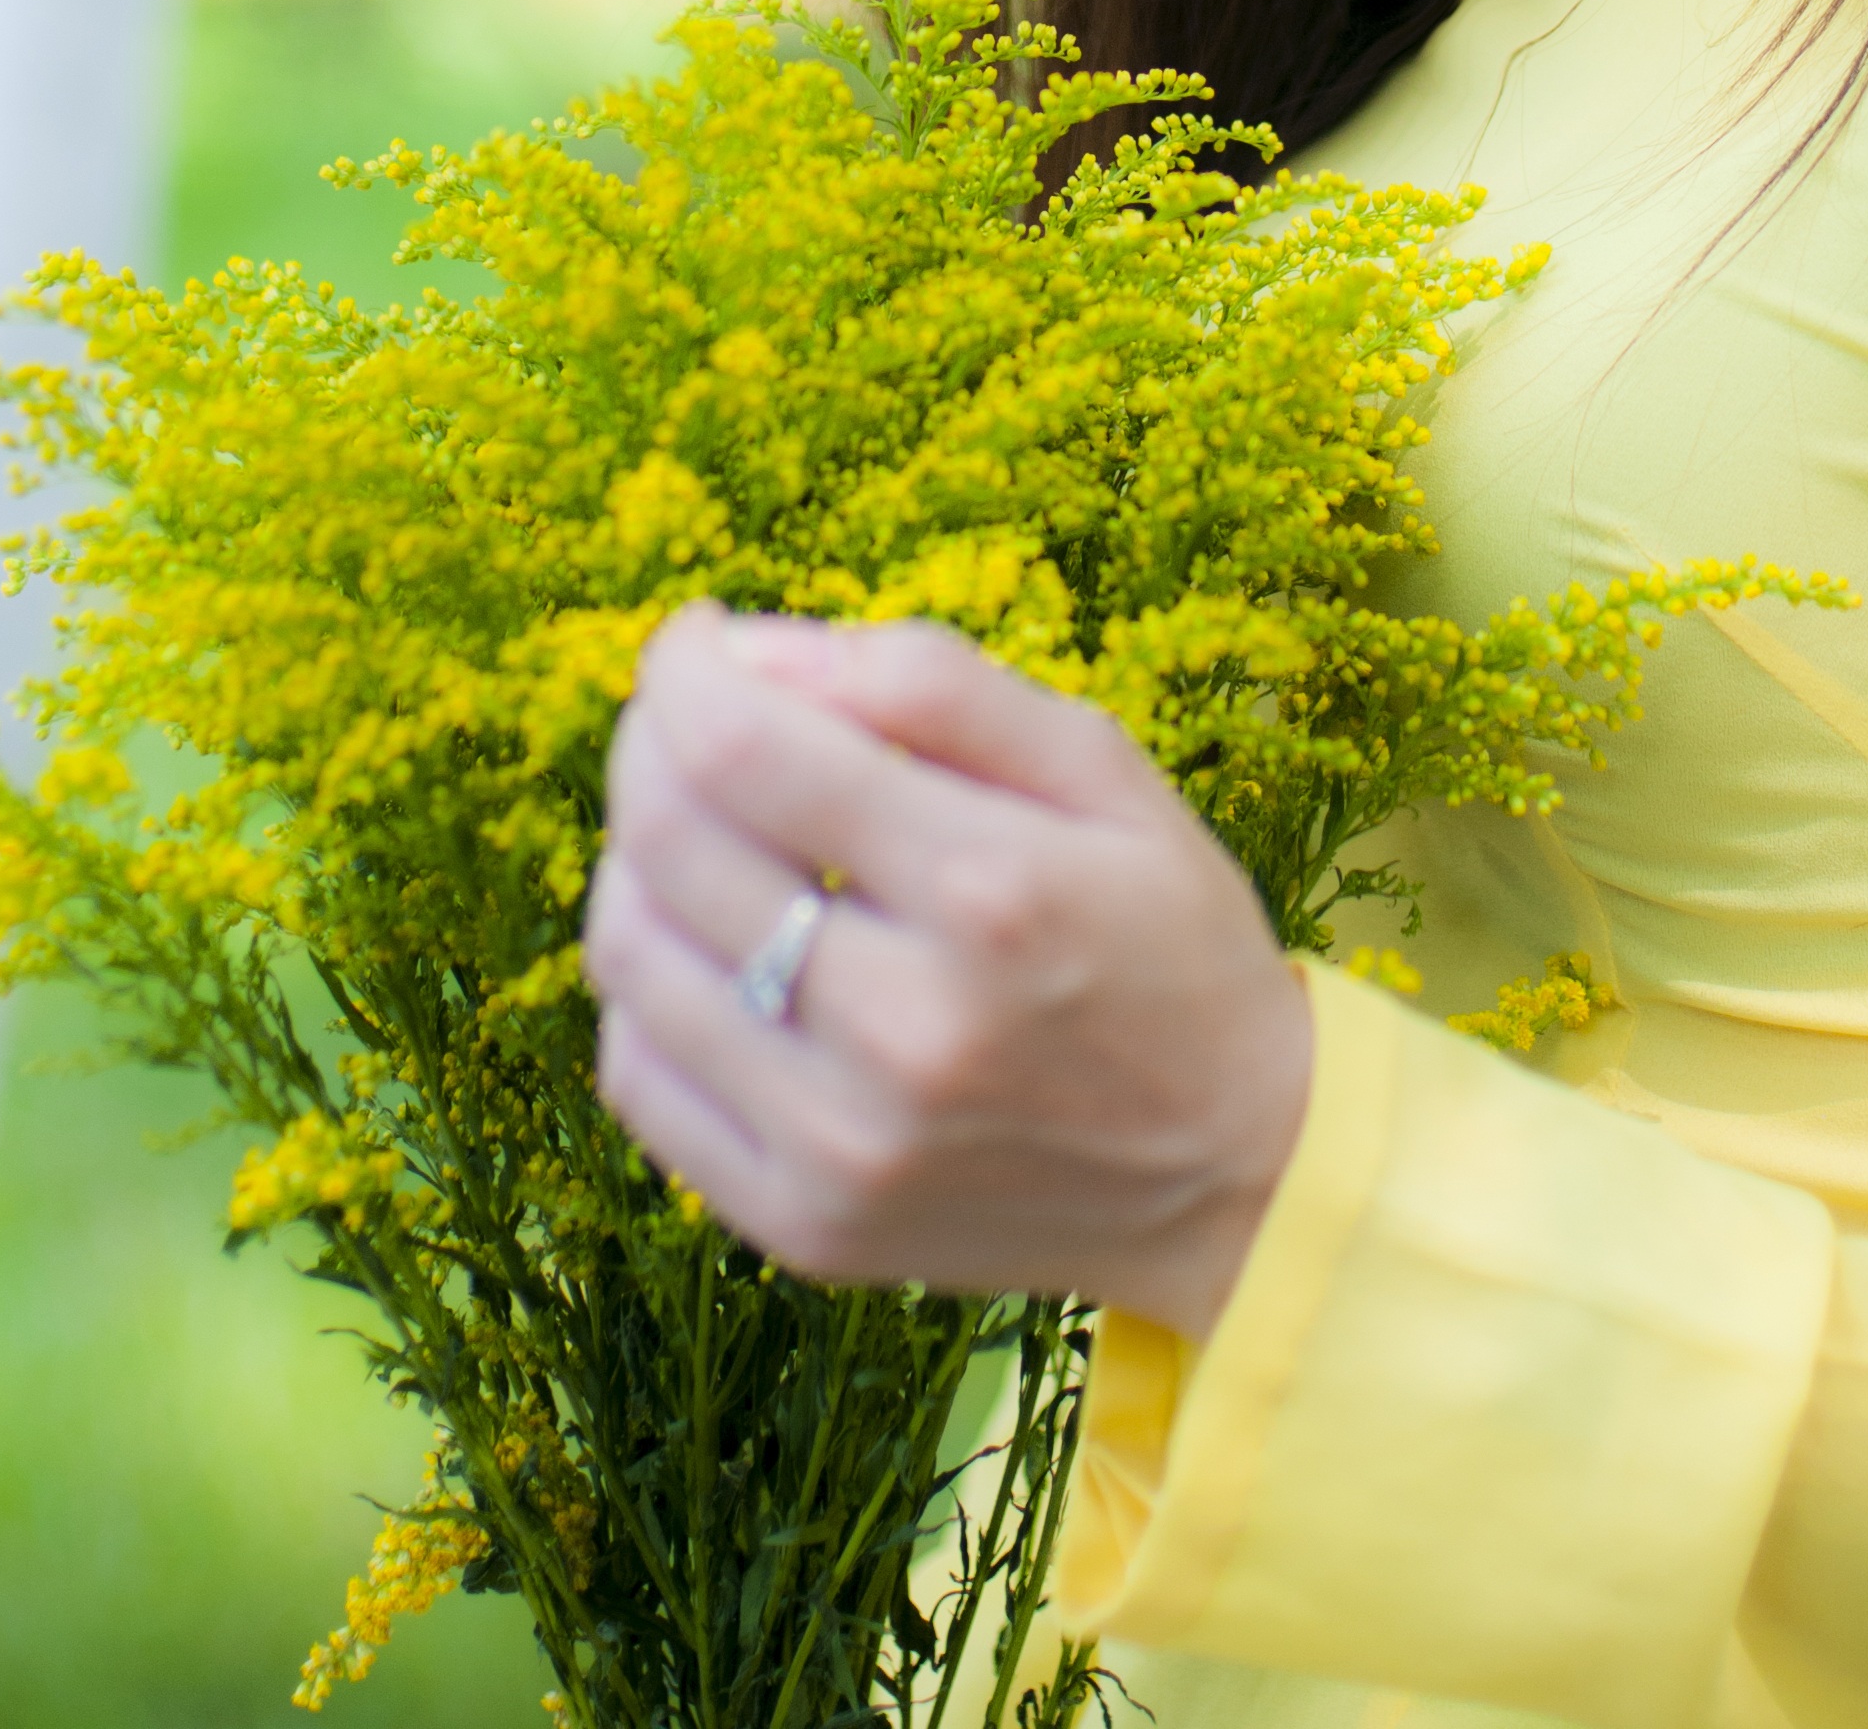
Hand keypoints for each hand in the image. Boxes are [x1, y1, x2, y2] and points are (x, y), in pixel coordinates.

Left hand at [584, 608, 1312, 1337]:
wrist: (1239, 1175)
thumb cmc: (1169, 941)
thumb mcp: (1100, 766)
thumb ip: (930, 682)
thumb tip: (754, 651)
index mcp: (988, 889)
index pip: (740, 747)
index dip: (684, 667)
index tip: (697, 639)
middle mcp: (903, 1028)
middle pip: (667, 842)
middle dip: (650, 742)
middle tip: (691, 716)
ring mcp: (842, 1146)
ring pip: (628, 958)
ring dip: (634, 858)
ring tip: (702, 828)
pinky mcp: (804, 1228)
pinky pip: (638, 1078)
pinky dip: (646, 986)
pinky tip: (714, 947)